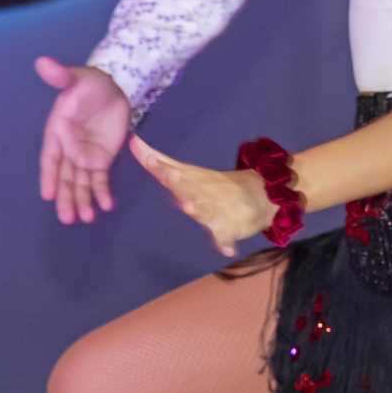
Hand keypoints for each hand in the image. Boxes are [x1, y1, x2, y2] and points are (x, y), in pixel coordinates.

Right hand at [35, 59, 131, 223]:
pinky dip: (102, 193)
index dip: (49, 176)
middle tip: (67, 218)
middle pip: (65, 177)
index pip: (51, 157)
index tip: (48, 194)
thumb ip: (61, 76)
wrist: (114, 87)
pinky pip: (100, 179)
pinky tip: (106, 206)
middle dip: (66, 197)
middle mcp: (69, 148)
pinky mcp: (103, 159)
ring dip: (82, 201)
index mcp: (58, 131)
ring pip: (81, 183)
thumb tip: (42, 62)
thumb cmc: (90, 83)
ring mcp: (85, 156)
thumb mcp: (77, 78)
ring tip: (86, 218)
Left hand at [128, 135, 273, 256]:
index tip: (152, 160)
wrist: (258, 194)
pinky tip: (226, 250)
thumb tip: (133, 142)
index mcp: (191, 180)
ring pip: (206, 211)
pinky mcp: (229, 228)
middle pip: (189, 188)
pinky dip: (227, 243)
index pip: (173, 172)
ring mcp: (216, 210)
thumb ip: (160, 161)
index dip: (162, 168)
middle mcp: (202, 193)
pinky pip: (227, 237)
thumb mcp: (188, 172)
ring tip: (190, 207)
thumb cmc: (214, 184)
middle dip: (180, 183)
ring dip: (199, 209)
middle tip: (172, 175)